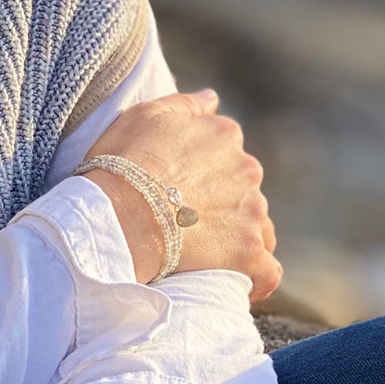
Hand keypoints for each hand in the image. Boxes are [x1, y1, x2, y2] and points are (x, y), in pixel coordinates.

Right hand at [80, 90, 281, 301]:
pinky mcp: (248, 252)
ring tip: (205, 257)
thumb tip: (213, 98)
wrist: (117, 216)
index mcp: (225, 134)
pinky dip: (256, 278)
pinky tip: (239, 284)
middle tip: (187, 226)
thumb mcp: (146, 115)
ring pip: (256, 226)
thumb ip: (186, 105)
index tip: (185, 192)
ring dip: (237, 238)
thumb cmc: (122, 164)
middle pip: (243, 189)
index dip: (208, 174)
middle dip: (222, 205)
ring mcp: (251, 210)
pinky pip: (267, 271)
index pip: (228, 153)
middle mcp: (247, 168)